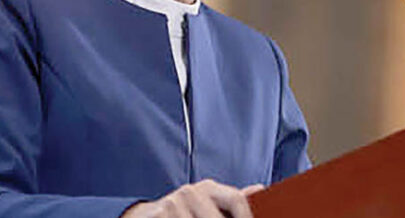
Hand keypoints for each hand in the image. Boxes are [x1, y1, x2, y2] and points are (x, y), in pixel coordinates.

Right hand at [121, 179, 264, 217]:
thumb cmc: (186, 211)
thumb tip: (259, 189)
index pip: (236, 199)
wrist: (145, 216)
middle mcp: (191, 193)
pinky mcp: (158, 216)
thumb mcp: (209, 202)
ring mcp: (172, 205)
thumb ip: (232, 201)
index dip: (246, 217)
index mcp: (208, 188)